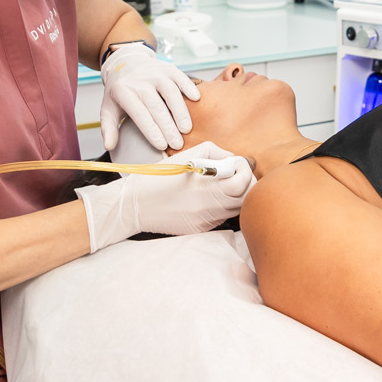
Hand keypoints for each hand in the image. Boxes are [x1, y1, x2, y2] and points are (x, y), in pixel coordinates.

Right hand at [75, 142, 255, 250]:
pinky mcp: (200, 230)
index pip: (243, 182)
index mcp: (205, 185)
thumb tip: (234, 159)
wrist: (135, 205)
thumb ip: (215, 152)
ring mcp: (206, 220)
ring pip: (236, 210)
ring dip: (236, 197)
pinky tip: (209, 199)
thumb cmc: (160, 177)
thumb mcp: (186, 155)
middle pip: (246, 198)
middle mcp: (209, 206)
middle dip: (247, 184)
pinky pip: (221, 218)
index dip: (244, 170)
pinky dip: (222, 208)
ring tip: (224, 186)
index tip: (236, 165)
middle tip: (237, 176)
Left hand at [98, 42, 200, 149]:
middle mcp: (140, 81)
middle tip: (178, 143)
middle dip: (168, 127)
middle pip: (157, 106)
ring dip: (180, 111)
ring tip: (186, 128)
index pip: (140, 114)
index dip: (152, 130)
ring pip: (171, 92)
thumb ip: (108, 128)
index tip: (162, 145)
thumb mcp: (108, 107)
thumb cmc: (120, 90)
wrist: (126, 61)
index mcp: (123, 91)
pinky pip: (180, 77)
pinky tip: (196, 100)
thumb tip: (109, 146)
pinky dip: (188, 87)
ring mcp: (155, 73)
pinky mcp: (168, 68)